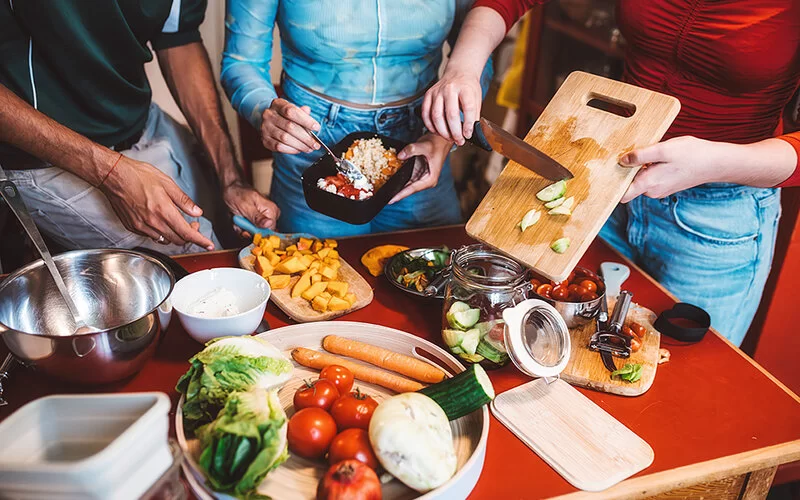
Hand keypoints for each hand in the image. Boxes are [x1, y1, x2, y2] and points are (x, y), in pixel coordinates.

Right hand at [100, 156, 214, 248]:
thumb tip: (197, 212)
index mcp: (164, 211)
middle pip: (178, 240)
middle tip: (192, 225)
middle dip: (189, 235)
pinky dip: (160, 233)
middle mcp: (153, 222)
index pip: (187, 233)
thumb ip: (184, 201)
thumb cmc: (138, 176)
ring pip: (165, 240)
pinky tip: (160, 222)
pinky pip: (151, 237)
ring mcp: (141, 227)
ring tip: (176, 222)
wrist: (113, 176)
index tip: (208, 245)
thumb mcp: (167, 183)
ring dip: (175, 235)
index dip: (200, 241)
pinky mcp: (133, 227)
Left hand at [223, 180, 279, 231]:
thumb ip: (257, 217)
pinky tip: (237, 220)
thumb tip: (269, 224)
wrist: (229, 188)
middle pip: (261, 234)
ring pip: (252, 234)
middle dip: (247, 230)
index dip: (257, 233)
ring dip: (241, 228)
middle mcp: (269, 216)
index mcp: (271, 211)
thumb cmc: (237, 193)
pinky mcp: (255, 222)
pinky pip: (248, 231)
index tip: (246, 231)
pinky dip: (240, 228)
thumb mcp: (246, 206)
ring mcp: (262, 219)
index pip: (270, 231)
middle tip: (239, 221)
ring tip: (237, 219)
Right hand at [260, 98, 320, 153]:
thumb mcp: (293, 110)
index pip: (291, 111)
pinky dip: (292, 150)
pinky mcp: (265, 140)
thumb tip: (310, 115)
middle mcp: (269, 115)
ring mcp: (265, 128)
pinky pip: (279, 147)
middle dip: (306, 137)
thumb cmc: (285, 116)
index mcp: (277, 104)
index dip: (305, 120)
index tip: (317, 128)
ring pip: (285, 138)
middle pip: (289, 126)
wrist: (270, 121)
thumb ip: (302, 113)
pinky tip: (299, 149)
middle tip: (315, 144)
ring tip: (309, 148)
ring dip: (300, 145)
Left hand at [389, 134, 452, 203]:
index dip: (401, 194)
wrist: (441, 139)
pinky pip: (406, 178)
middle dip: (397, 193)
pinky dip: (399, 178)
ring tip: (384, 191)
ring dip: (397, 187)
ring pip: (407, 185)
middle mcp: (426, 180)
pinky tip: (390, 180)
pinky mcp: (417, 172)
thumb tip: (399, 156)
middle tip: (384, 196)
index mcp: (430, 179)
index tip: (391, 200)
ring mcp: (421, 177)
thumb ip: (411, 150)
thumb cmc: (437, 144)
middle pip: (409, 189)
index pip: (413, 189)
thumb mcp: (424, 146)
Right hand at [422, 69, 482, 145]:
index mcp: (465, 88)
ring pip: (436, 116)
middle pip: (450, 114)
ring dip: (442, 132)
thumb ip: (474, 115)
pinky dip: (430, 126)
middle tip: (459, 141)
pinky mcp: (428, 95)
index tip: (468, 135)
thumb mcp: (477, 98)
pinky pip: (425, 114)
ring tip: (449, 138)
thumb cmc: (468, 87)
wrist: (458, 72)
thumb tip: (470, 133)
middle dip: (455, 132)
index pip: (468, 108)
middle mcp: (450, 89)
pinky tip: (437, 132)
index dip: (468, 125)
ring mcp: (437, 92)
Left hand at [618, 136, 729, 202]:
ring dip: (639, 168)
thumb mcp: (664, 149)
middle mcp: (652, 191)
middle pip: (628, 184)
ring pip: (640, 180)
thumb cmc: (692, 154)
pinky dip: (649, 169)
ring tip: (648, 153)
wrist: (717, 163)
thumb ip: (641, 156)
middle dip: (626, 171)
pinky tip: (657, 157)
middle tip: (629, 153)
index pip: (622, 195)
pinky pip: (650, 178)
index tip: (606, 174)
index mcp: (649, 184)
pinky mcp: (666, 185)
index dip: (612, 186)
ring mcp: (660, 189)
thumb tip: (622, 160)